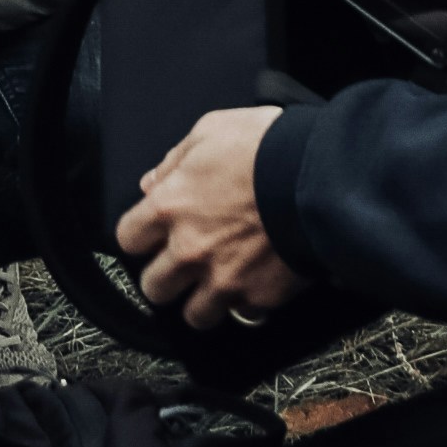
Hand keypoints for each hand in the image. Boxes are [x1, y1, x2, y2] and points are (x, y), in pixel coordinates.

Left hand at [116, 106, 300, 326]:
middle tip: (183, 266)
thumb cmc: (266, 146)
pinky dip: (247, 304)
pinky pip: (243, 315)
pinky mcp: (259, 297)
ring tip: (216, 285)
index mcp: (170, 207)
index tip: (152, 235)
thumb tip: (152, 183)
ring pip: (193, 315)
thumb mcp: (212, 130)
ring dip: (202, 302)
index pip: (127, 240)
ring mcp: (223, 279)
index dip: (140, 237)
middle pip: (154, 287)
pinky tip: (255, 285)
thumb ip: (175, 160)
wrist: (318, 176)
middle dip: (165, 278)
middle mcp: (189, 250)